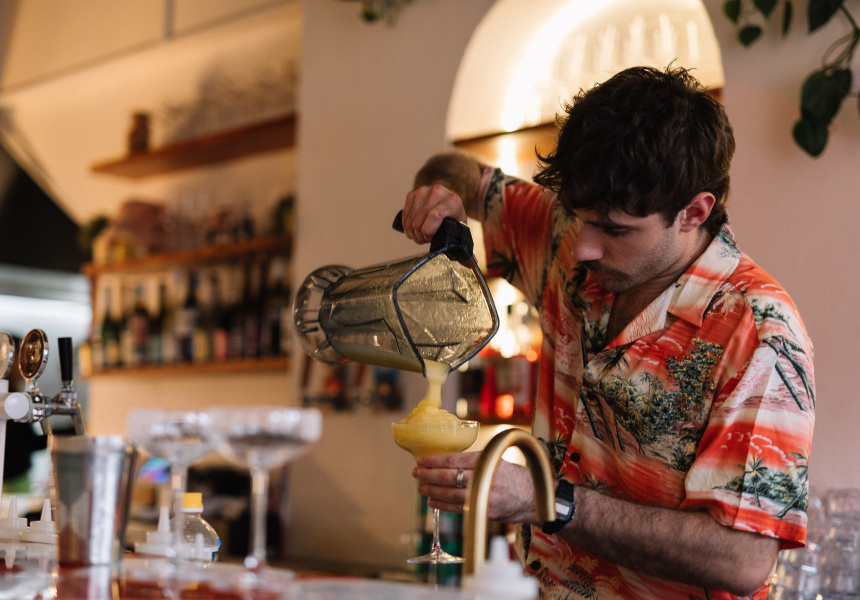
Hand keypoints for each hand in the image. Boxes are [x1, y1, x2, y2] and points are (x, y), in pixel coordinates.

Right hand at [401, 183, 467, 243]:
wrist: (446, 198)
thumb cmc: (453, 216)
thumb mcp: (460, 227)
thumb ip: (465, 245)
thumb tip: (471, 262)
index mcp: (453, 201)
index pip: (435, 215)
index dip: (429, 232)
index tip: (431, 238)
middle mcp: (438, 192)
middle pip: (419, 221)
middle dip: (420, 236)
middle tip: (426, 238)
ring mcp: (423, 191)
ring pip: (410, 220)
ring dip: (413, 232)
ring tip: (421, 234)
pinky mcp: (412, 193)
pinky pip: (404, 215)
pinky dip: (407, 226)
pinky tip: (413, 228)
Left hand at [413, 452, 541, 524]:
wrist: (533, 498)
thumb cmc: (514, 476)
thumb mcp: (497, 460)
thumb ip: (475, 461)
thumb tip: (446, 462)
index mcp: (487, 461)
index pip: (454, 460)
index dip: (434, 461)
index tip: (421, 460)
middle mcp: (484, 478)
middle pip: (449, 477)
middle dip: (428, 475)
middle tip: (416, 472)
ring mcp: (483, 496)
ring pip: (450, 494)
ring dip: (431, 490)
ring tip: (420, 486)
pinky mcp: (483, 511)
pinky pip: (457, 508)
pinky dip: (442, 504)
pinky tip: (432, 500)